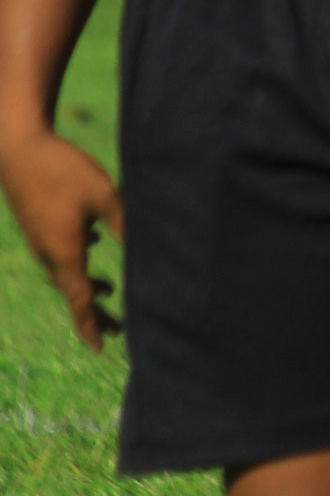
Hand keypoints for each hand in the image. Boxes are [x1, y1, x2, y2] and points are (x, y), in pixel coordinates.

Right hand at [0, 129, 124, 349]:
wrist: (19, 148)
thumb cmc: (63, 171)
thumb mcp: (105, 196)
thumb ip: (124, 224)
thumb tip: (144, 248)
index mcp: (65, 252)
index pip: (80, 299)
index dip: (91, 324)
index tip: (99, 347)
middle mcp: (49, 252)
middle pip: (73, 290)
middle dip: (94, 311)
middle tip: (117, 329)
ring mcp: (40, 238)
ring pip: (66, 270)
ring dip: (86, 285)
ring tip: (109, 293)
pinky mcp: (38, 224)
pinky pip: (60, 251)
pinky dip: (78, 260)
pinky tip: (94, 244)